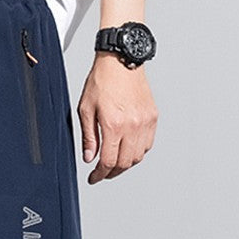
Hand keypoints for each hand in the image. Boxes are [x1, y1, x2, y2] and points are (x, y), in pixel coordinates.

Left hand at [77, 51, 157, 183]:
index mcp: (114, 125)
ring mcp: (145, 122)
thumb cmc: (102, 80)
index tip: (94, 178)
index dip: (100, 174)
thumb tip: (90, 158)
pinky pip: (148, 144)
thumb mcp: (86, 110)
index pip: (108, 161)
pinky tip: (128, 150)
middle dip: (112, 172)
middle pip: (125, 163)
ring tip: (114, 163)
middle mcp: (133, 125)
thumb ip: (89, 137)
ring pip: (138, 156)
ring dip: (125, 164)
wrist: (121, 60)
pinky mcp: (153, 117)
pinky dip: (138, 152)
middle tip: (102, 173)